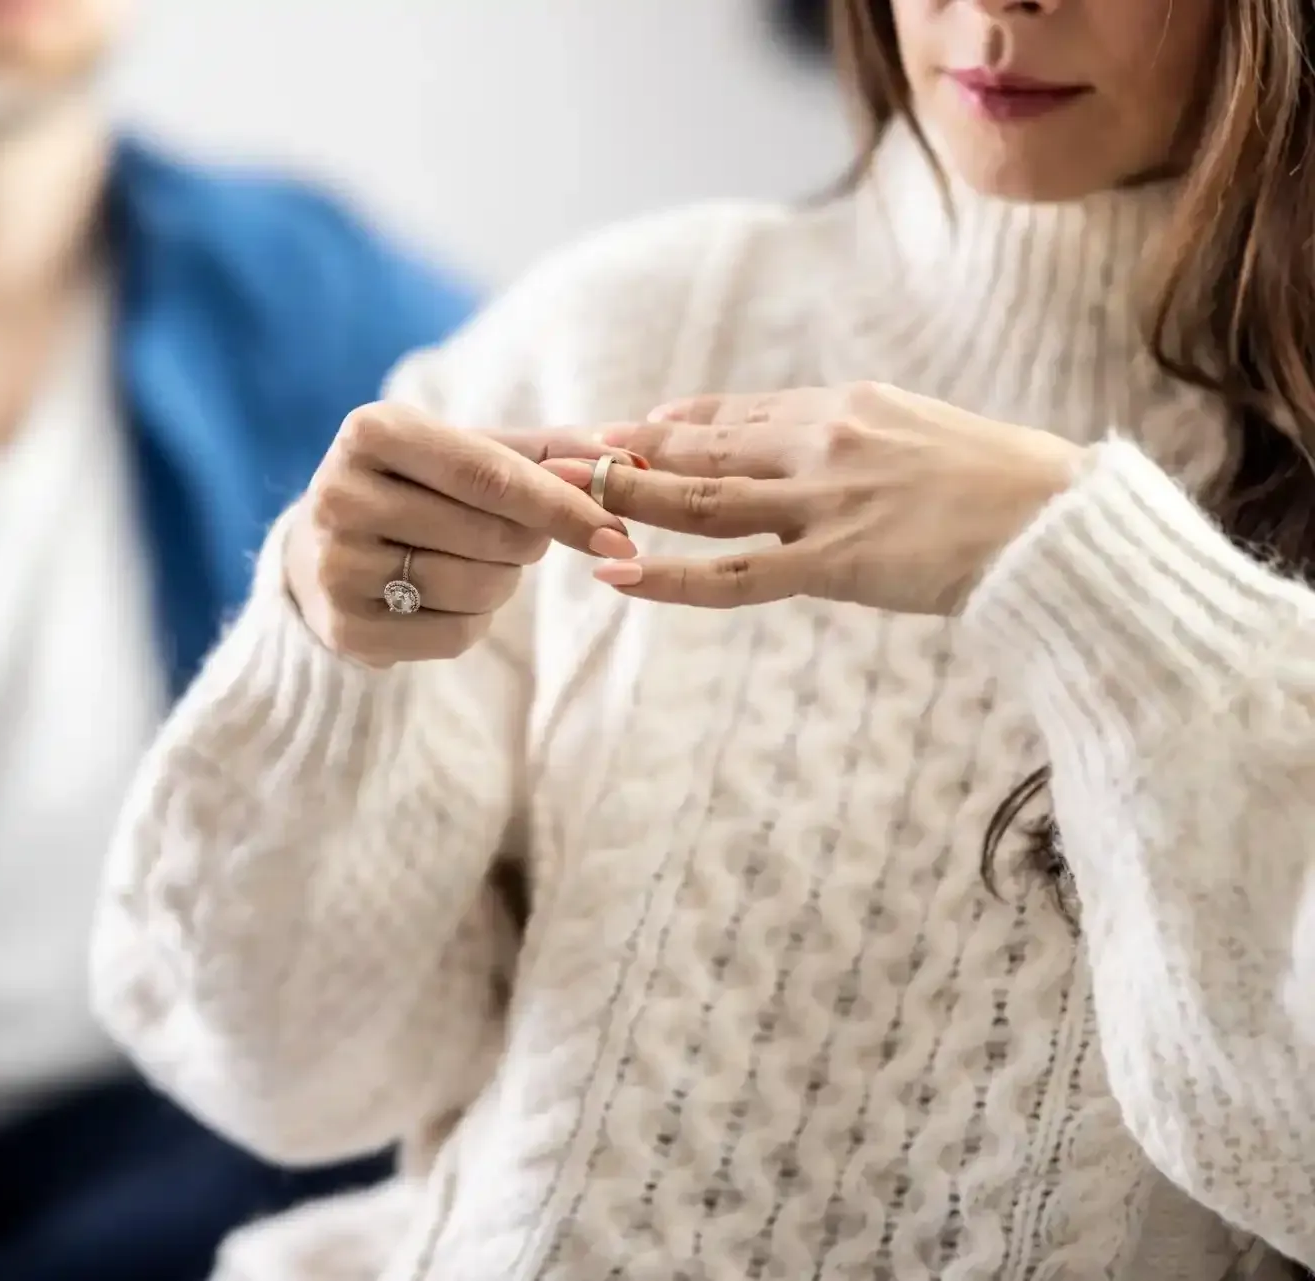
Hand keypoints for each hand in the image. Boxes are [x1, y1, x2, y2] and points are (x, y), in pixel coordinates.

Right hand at [285, 402, 638, 666]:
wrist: (316, 551)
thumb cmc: (413, 489)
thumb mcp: (463, 450)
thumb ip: (543, 450)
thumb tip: (625, 457)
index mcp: (371, 431)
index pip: (488, 474)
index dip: (561, 506)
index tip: (617, 533)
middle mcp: (340, 494)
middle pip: (490, 535)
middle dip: (530, 543)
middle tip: (519, 537)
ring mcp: (336, 565)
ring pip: (477, 588)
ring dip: (503, 582)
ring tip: (476, 563)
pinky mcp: (344, 628)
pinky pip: (455, 636)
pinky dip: (475, 621)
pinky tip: (447, 598)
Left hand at [545, 382, 1081, 614]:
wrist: (1064, 524)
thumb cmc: (1009, 484)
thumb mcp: (924, 432)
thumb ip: (861, 437)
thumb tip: (822, 444)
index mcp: (845, 406)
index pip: (736, 414)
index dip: (676, 424)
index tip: (631, 428)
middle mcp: (822, 442)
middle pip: (700, 447)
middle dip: (625, 452)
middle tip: (562, 453)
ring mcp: (824, 503)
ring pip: (700, 501)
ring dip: (625, 498)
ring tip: (565, 499)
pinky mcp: (835, 563)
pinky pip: (735, 575)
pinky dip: (670, 576)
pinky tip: (618, 575)